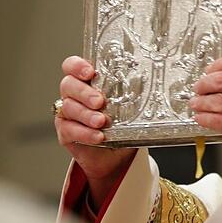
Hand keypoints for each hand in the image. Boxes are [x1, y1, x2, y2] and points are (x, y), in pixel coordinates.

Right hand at [55, 56, 136, 206]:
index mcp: (88, 82)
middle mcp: (74, 95)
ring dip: (86, 114)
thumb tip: (156, 84)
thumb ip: (134, 92)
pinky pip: (70, 129)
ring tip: (102, 121)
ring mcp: (68, 113)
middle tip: (100, 101)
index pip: (72, 66)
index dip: (76, 66)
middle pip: (68, 85)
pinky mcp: (66, 132)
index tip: (89, 72)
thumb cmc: (122, 125)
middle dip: (84, 92)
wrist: (115, 156)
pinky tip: (98, 136)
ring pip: (69, 107)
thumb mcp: (130, 106)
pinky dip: (85, 133)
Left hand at [190, 54, 221, 160]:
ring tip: (197, 103)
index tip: (209, 70)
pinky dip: (205, 118)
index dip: (217, 64)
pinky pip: (218, 120)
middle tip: (199, 87)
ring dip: (201, 102)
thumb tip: (218, 75)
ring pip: (217, 100)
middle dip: (204, 83)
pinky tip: (201, 117)